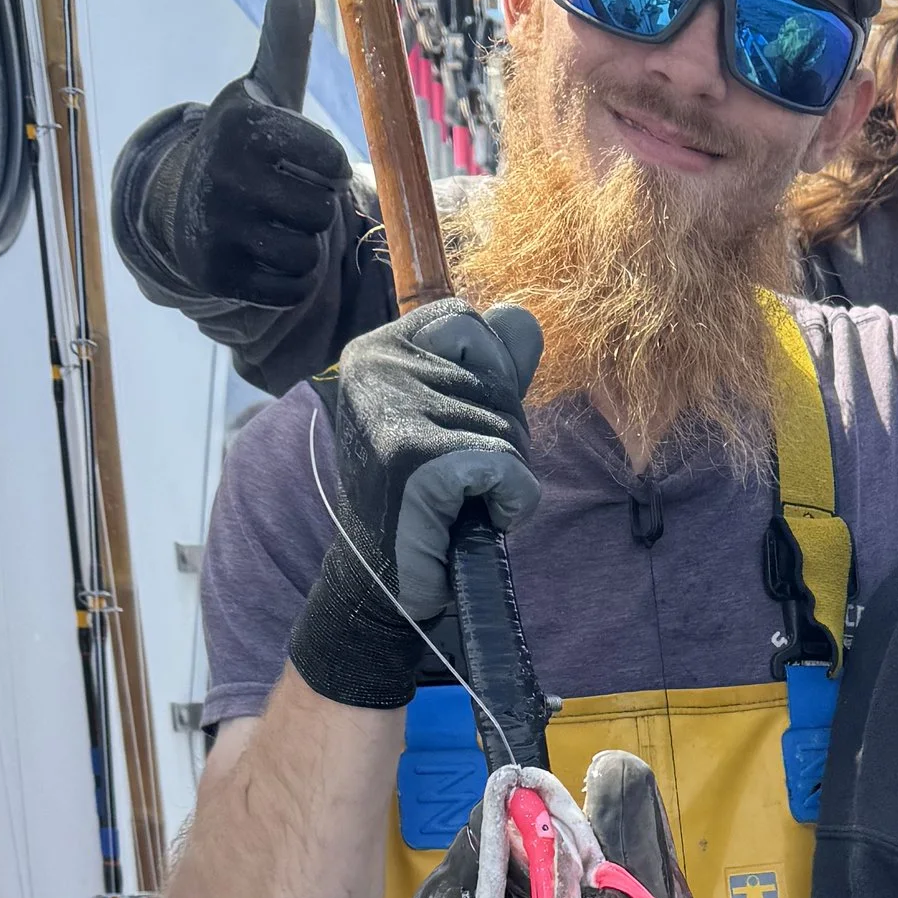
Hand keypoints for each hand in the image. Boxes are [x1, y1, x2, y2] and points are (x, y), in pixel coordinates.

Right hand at [164, 0, 358, 304]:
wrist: (184, 206)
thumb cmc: (245, 149)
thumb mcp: (264, 94)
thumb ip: (284, 43)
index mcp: (241, 124)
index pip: (330, 160)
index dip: (327, 167)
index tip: (302, 162)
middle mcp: (221, 171)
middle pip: (321, 211)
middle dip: (312, 209)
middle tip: (280, 198)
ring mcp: (214, 225)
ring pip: (308, 253)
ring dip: (301, 245)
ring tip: (270, 225)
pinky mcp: (214, 273)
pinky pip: (291, 288)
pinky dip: (288, 280)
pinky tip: (261, 256)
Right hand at [289, 299, 545, 710]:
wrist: (381, 582)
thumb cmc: (419, 498)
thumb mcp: (454, 416)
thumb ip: (490, 365)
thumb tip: (522, 316)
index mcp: (375, 349)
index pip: (465, 321)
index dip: (488, 374)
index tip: (460, 423)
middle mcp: (376, 367)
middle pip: (496, 376)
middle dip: (501, 432)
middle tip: (460, 478)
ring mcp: (393, 411)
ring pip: (509, 426)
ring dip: (504, 473)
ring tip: (459, 502)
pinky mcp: (416, 460)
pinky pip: (507, 466)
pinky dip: (511, 500)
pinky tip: (477, 520)